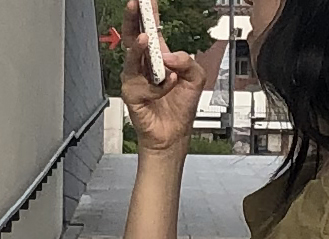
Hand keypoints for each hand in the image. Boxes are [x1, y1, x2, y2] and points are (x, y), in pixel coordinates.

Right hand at [121, 0, 205, 153]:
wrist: (173, 135)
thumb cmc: (180, 108)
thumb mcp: (195, 78)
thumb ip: (187, 60)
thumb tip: (168, 56)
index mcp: (158, 56)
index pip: (152, 28)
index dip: (148, 12)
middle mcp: (144, 65)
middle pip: (133, 35)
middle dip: (133, 19)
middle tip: (135, 5)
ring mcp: (135, 79)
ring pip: (133, 57)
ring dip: (139, 47)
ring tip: (145, 39)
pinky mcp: (132, 94)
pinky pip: (146, 85)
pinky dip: (161, 85)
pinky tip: (169, 86)